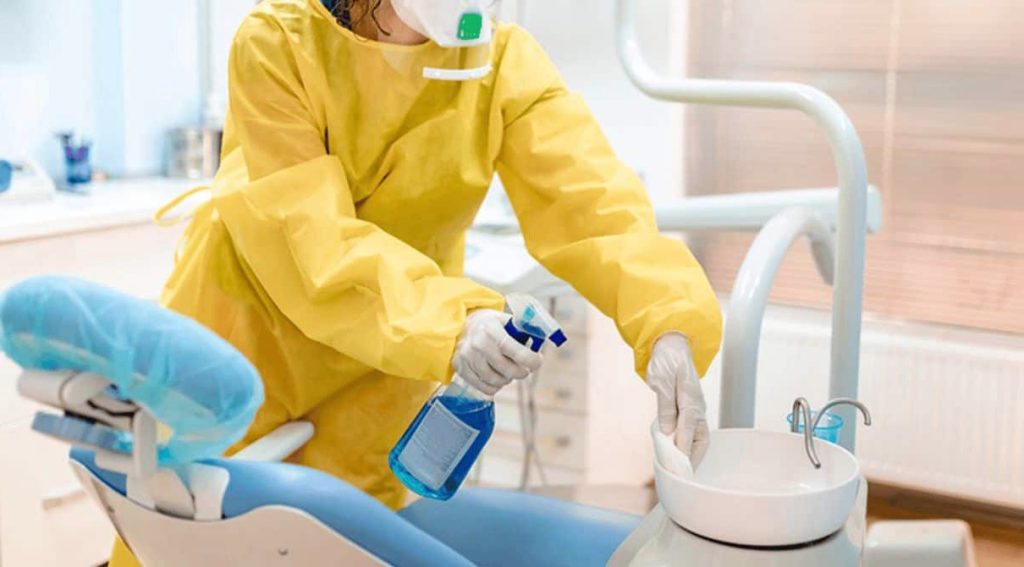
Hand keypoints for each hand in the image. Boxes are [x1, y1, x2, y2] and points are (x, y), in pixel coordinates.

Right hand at [452, 309, 542, 394]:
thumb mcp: (507, 321)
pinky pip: (485, 388)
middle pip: (508, 370)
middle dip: (522, 372)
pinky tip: (497, 376)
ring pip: (497, 381)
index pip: (516, 351)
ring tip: (509, 371)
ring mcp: (467, 358)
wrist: (463, 326)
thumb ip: (525, 330)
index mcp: (491, 329)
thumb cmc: (492, 325)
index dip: (531, 360)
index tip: (537, 362)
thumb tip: (545, 340)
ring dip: (508, 379)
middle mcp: (478, 344)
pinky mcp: (461, 369)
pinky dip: (495, 386)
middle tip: (524, 369)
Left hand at [646, 333, 709, 466]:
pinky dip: (687, 441)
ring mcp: (696, 406)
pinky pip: (692, 428)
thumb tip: (667, 432)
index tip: (678, 466)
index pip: (688, 431)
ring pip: (699, 436)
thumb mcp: (661, 382)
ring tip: (680, 466)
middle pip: (701, 439)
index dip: (683, 450)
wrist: (671, 342)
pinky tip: (677, 449)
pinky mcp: (690, 405)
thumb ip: (665, 408)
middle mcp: (697, 405)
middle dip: (693, 457)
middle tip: (682, 473)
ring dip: (691, 451)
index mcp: (691, 400)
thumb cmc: (665, 360)